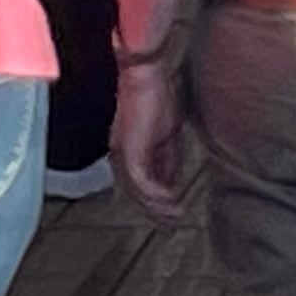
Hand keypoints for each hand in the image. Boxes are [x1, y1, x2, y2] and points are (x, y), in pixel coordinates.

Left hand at [114, 57, 193, 220]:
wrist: (146, 76)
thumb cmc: (156, 98)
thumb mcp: (167, 136)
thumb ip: (168, 161)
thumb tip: (173, 184)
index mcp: (127, 153)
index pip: (138, 187)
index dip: (155, 203)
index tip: (171, 211)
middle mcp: (121, 157)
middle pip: (134, 195)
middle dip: (155, 211)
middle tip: (173, 219)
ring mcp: (123, 155)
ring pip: (136, 193)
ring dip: (158, 207)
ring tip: (175, 213)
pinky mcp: (129, 151)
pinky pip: (142, 182)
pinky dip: (158, 194)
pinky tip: (172, 199)